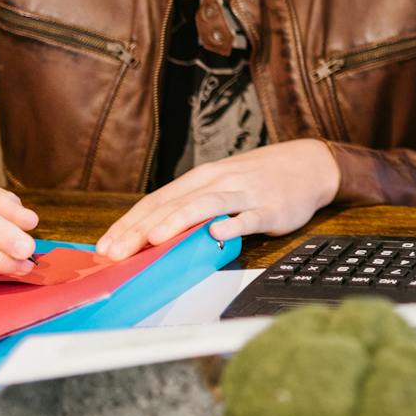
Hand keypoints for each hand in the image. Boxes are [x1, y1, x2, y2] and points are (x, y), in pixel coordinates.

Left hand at [95, 139, 341, 259]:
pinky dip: (232, 225)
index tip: (106, 245)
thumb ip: (191, 206)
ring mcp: (244, 194)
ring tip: (156, 238)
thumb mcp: (221, 185)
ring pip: (207, 204)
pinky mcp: (270, 208)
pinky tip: (218, 234)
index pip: (158, 200)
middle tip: (118, 251)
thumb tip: (151, 235)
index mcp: (202, 178)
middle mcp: (219, 182)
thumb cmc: (259, 179)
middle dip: (143, 228)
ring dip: (179, 220)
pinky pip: (248, 217)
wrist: (308, 165)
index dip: (130, 223)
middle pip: (175, 204)